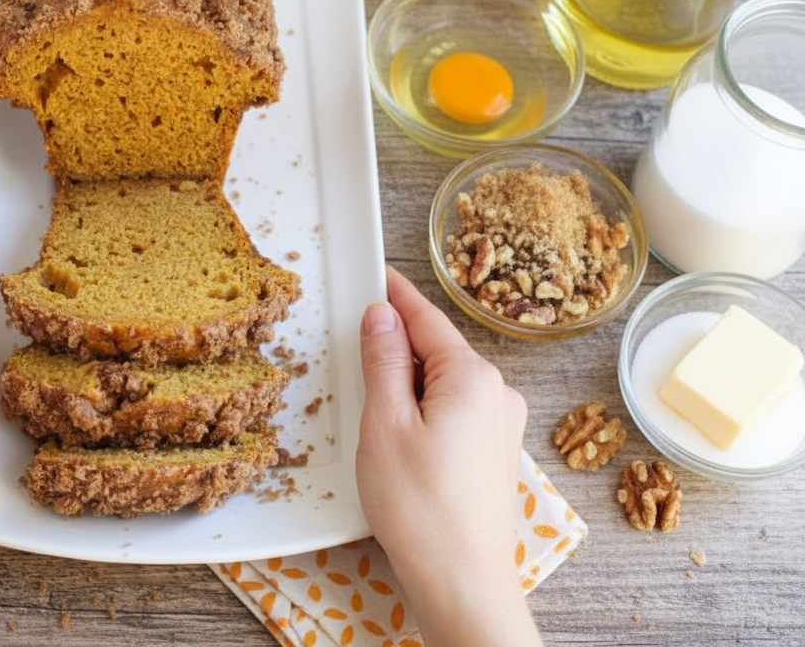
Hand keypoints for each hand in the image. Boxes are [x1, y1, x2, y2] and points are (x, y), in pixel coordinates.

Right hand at [355, 268, 540, 646]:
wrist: (461, 582)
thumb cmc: (420, 509)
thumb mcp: (383, 423)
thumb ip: (382, 361)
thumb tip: (381, 316)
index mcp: (472, 376)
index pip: (425, 318)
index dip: (395, 295)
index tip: (376, 274)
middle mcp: (498, 393)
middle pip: (436, 350)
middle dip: (396, 349)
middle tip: (354, 358)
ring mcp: (502, 425)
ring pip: (445, 384)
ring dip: (409, 386)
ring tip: (373, 417)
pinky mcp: (495, 453)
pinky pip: (456, 412)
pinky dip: (425, 412)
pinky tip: (401, 441)